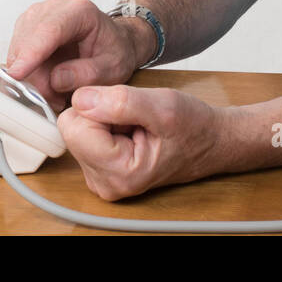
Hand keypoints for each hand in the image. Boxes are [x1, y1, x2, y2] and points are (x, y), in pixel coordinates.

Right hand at [4, 0, 141, 110]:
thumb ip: (87, 74)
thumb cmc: (115, 52)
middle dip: (36, 76)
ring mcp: (38, 16)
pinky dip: (28, 73)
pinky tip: (47, 81)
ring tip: (56, 91)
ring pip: (18, 50)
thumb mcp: (113, 69)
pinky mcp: (27, 28)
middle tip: (56, 99)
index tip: (17, 74)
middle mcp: (55, 8)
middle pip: (29, 42)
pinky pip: (17, 55)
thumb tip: (56, 79)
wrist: (115, 43)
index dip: (30, 53)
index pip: (49, 29)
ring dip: (32, 77)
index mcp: (80, 11)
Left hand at [58, 84, 227, 200]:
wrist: (210, 142)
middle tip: (135, 119)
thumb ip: (120, 102)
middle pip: (72, 129)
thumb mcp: (163, 106)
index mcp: (118, 173)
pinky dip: (105, 125)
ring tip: (135, 126)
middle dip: (100, 114)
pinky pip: (85, 134)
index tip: (130, 111)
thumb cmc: (193, 127)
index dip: (99, 106)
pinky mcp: (99, 169)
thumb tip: (80, 99)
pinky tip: (130, 131)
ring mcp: (100, 178)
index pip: (73, 126)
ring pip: (78, 129)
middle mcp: (103, 183)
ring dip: (104, 119)